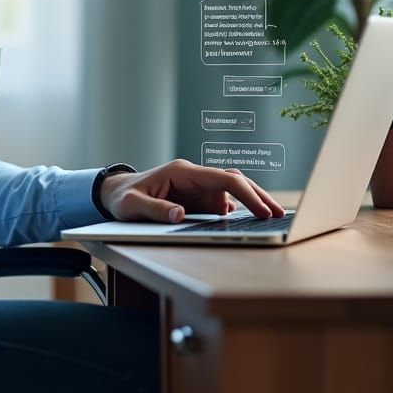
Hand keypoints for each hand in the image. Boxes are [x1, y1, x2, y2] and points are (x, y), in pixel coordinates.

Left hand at [100, 158, 284, 223]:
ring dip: (252, 201)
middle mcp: (193, 176)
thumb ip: (155, 209)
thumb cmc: (122, 197)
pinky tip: (251, 220)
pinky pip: (222, 201)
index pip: (221, 179)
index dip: (245, 193)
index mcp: (181, 172)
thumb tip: (180, 215)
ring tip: (272, 217)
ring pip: (232, 190)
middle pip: (233, 180)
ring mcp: (196, 186)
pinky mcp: (196, 197)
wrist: (114, 193)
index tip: (261, 209)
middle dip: (257, 195)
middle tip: (278, 213)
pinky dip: (239, 208)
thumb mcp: (132, 206)